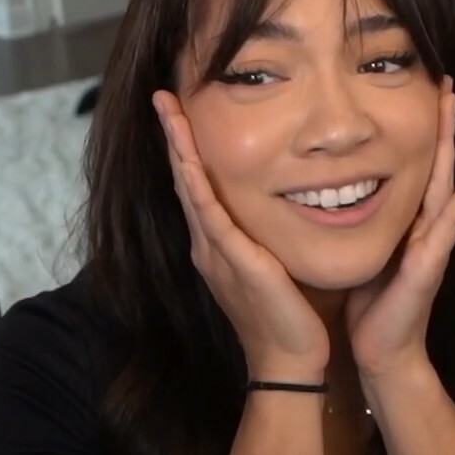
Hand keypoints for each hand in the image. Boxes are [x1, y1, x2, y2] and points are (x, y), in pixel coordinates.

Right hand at [153, 90, 329, 380]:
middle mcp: (209, 243)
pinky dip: (197, 185)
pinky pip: (210, 216)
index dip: (185, 146)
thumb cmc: (289, 312)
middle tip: (163, 96)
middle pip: (185, 178)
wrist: (290, 358)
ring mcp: (216, 252)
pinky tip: (189, 161)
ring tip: (168, 111)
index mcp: (218, 242)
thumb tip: (282, 200)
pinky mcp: (234, 261)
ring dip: (179, 148)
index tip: (179, 110)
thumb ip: (266, 232)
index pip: (197, 183)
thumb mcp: (273, 260)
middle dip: (174, 135)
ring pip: (191, 188)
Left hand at [346, 76, 454, 382]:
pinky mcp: (432, 258)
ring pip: (444, 179)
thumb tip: (336, 199)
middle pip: (433, 165)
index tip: (416, 100)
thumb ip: (361, 229)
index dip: (416, 138)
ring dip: (450, 140)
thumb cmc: (371, 309)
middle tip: (442, 82)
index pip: (412, 172)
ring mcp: (432, 240)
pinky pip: (452, 217)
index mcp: (405, 225)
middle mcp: (423, 226)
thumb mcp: (364, 256)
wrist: (383, 354)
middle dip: (437, 125)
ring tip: (454, 103)